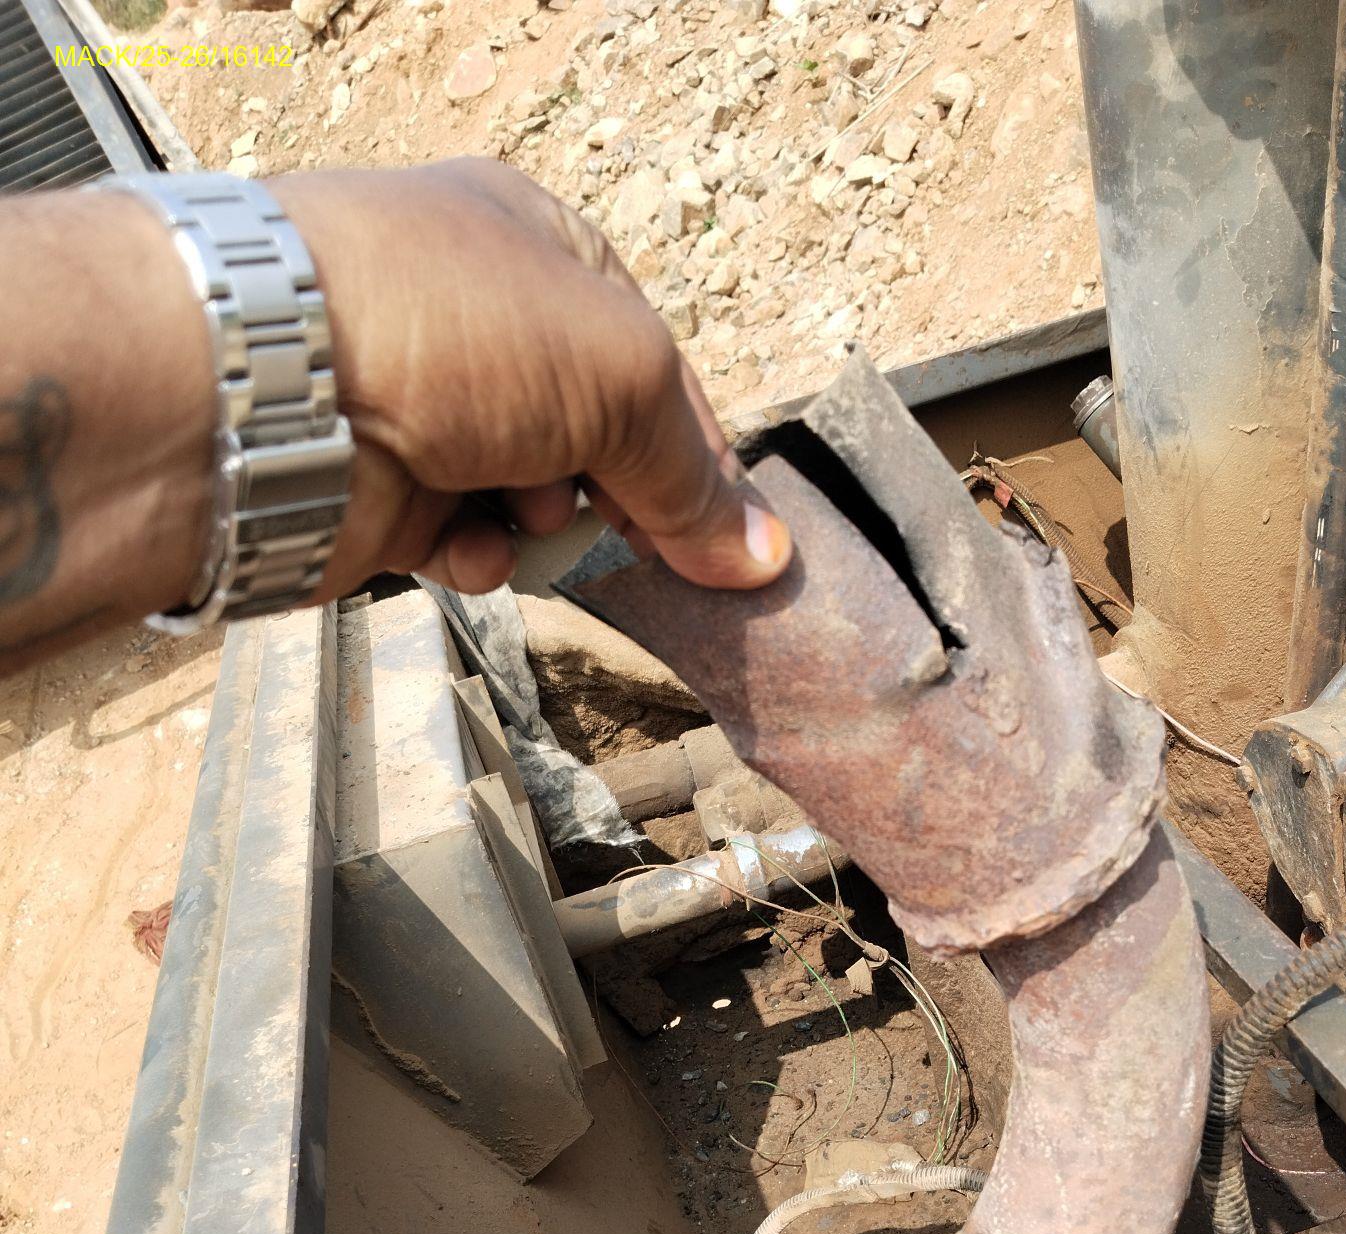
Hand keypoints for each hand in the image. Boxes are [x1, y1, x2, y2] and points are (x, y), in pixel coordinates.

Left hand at [277, 159, 791, 598]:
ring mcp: (428, 409)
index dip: (700, 454)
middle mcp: (483, 323)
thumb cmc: (452, 328)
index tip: (735, 541)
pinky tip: (462, 548)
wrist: (273, 386)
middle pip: (598, 439)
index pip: (653, 364)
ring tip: (520, 510)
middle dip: (621, 496)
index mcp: (542, 249)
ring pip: (534, 501)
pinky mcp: (382, 492)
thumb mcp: (619, 375)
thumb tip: (758, 557)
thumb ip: (693, 473)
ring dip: (544, 526)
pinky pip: (466, 547)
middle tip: (636, 534)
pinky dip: (477, 559)